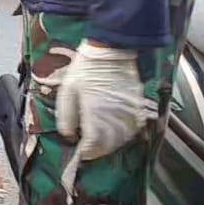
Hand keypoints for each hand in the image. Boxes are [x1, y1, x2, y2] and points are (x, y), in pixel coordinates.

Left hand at [56, 41, 152, 162]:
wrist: (110, 50)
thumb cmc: (84, 69)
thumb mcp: (67, 91)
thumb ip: (66, 116)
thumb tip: (68, 136)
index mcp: (95, 112)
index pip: (93, 143)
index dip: (86, 152)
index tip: (79, 154)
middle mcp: (114, 115)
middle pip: (109, 144)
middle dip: (98, 151)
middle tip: (89, 152)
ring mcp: (128, 112)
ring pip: (122, 139)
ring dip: (111, 145)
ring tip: (101, 145)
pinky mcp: (137, 106)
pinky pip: (134, 128)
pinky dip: (124, 135)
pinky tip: (116, 134)